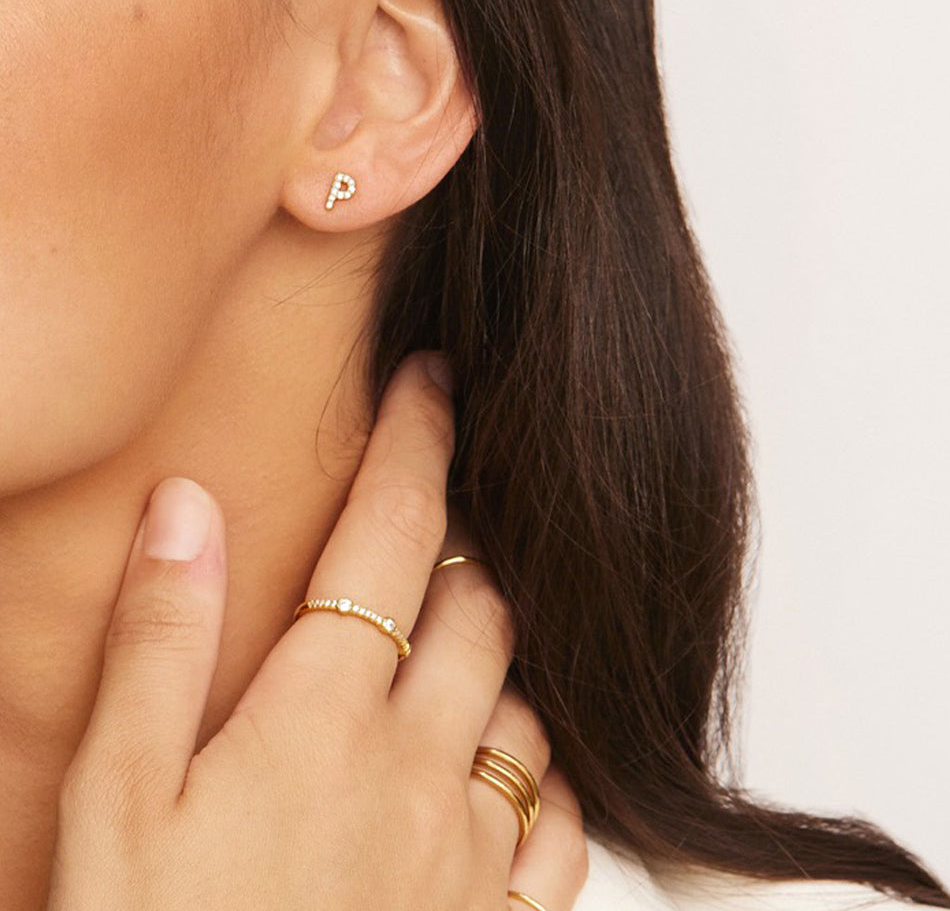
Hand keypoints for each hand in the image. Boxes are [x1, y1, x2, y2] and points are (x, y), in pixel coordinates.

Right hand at [46, 351, 587, 910]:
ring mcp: (474, 849)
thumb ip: (157, 646)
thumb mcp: (110, 807)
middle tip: (434, 521)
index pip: (391, 535)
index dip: (417, 439)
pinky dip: (544, 767)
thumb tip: (188, 505)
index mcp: (321, 720)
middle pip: (484, 599)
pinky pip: (562, 815)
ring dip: (500, 650)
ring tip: (454, 639)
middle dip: (466, 541)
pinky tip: (503, 764)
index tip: (433, 377)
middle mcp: (420, 767)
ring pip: (530, 694)